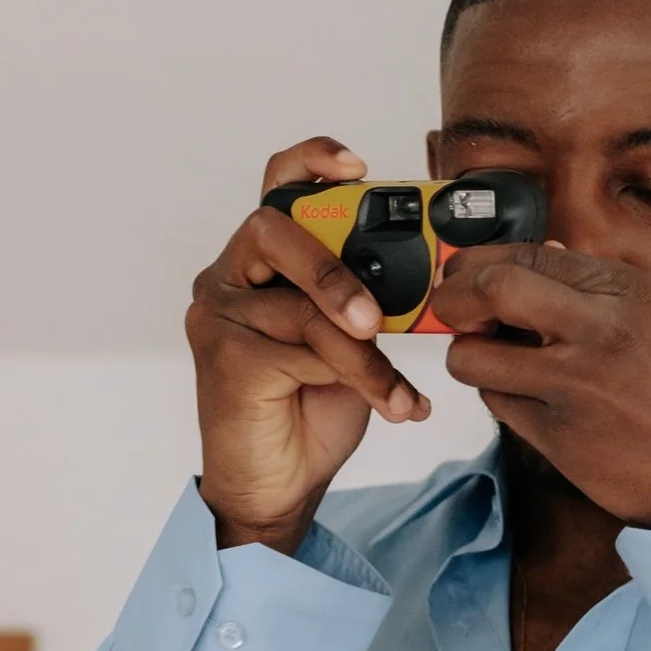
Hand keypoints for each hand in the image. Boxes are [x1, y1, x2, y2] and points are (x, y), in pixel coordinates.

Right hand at [188, 142, 429, 555]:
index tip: (357, 166)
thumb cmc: (313, 406)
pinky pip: (300, 353)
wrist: (280, 487)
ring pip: (301, 308)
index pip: (278, 188)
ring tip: (400, 389)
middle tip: (377, 316)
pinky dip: (357, 379)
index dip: (312, 163)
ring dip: (362, 353)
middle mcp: (229, 278)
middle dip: (334, 269)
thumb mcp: (354, 340)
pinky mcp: (224, 358)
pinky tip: (391, 405)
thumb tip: (431, 274)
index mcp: (262, 261)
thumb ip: (370, 298)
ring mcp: (219, 316)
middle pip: (274, 231)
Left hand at [430, 245, 650, 524]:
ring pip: (472, 357)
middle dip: (452, 296)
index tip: (467, 273)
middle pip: (489, 290)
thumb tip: (541, 253)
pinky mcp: (557, 437)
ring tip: (494, 357)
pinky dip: (502, 395)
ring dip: (470, 354)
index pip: (527, 254)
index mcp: (626, 291)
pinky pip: (496, 404)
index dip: (481, 262)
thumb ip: (596, 283)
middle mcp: (598, 332)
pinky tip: (529, 395)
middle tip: (450, 306)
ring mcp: (574, 387)